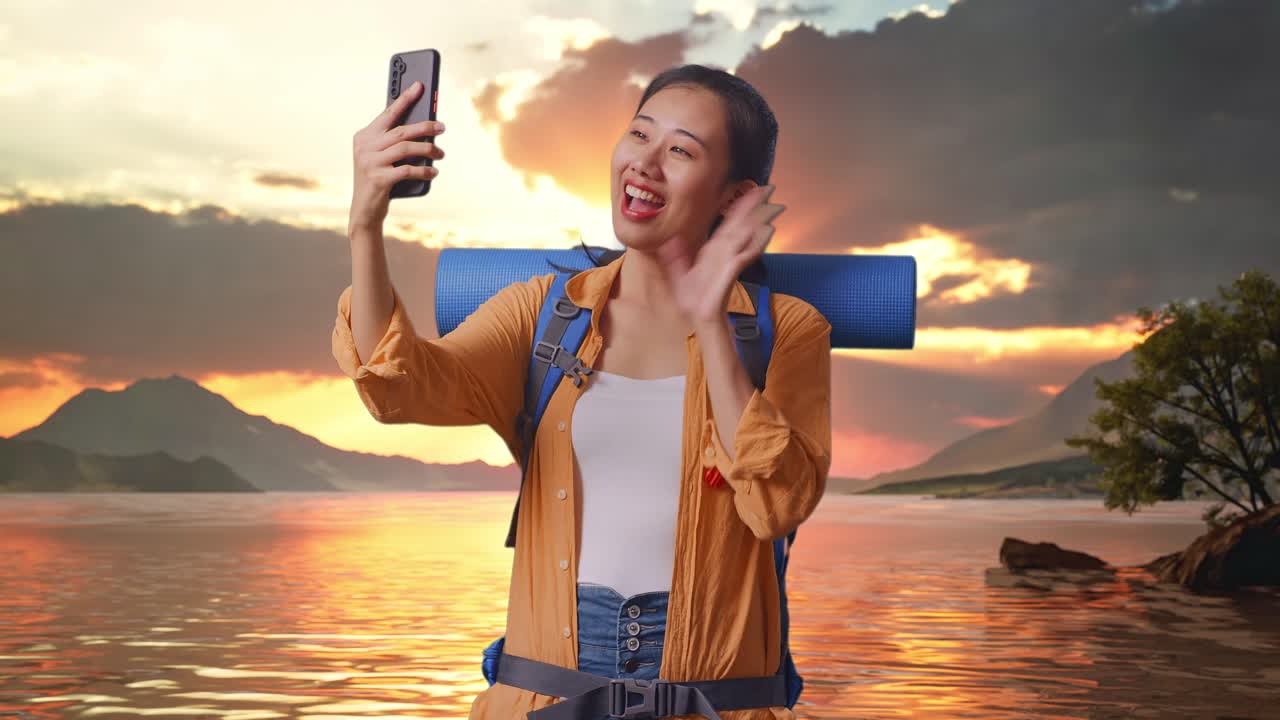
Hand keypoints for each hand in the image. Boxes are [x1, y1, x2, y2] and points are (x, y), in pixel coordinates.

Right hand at [349, 80, 446, 233]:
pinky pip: (407, 170)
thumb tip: (425, 128)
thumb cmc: (379, 180)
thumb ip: (395, 143)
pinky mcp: (378, 179)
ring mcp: (369, 162)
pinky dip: (424, 171)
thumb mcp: (382, 158)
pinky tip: (434, 172)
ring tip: (441, 154)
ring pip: (406, 148)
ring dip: (428, 150)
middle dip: (425, 127)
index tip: (420, 85)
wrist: (365, 212)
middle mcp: (364, 146)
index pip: (388, 113)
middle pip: (401, 130)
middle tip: (442, 127)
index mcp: (364, 136)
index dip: (405, 99)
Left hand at [656, 184, 785, 324]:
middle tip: (767, 188)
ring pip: (745, 235)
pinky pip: (743, 255)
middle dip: (752, 206)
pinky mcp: (731, 272)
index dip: (737, 208)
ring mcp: (729, 261)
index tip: (746, 191)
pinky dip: (754, 244)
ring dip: (758, 220)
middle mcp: (724, 253)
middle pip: (740, 224)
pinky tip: (765, 232)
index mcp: (713, 251)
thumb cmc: (693, 300)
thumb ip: (675, 257)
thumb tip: (670, 240)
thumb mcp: (679, 275)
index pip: (727, 224)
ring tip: (772, 205)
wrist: (699, 318)